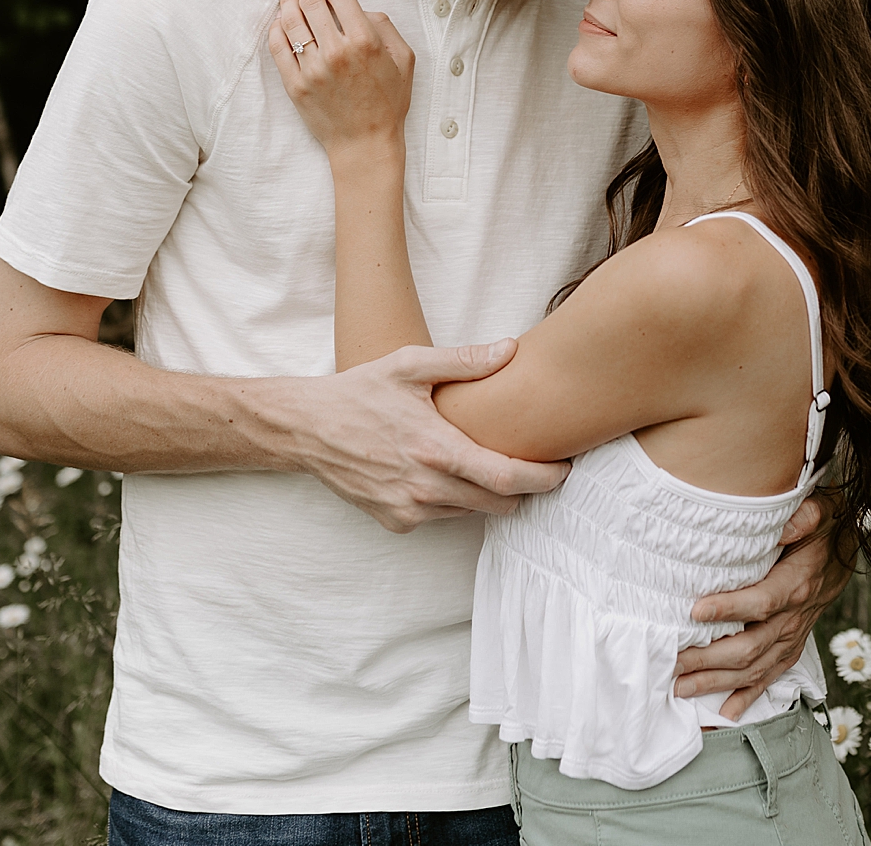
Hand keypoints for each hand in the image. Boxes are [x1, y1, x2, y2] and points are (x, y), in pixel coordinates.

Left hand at [268, 0, 414, 158]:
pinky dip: (276, 29)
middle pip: (311, 3)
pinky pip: (279, 49)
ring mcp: (313, 68)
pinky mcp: (295, 84)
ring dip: (286, 0)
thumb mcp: (404, 60)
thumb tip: (361, 9)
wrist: (365, 143)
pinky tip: (278, 19)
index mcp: (366, 41)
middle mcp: (337, 51)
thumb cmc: (388, 103)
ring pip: (291, 22)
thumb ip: (386, 27)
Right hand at [285, 338, 569, 530]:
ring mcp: (410, 510)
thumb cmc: (360, 392)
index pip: (508, 477)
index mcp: (436, 448)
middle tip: (533, 464)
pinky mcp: (396, 522)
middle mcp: (426, 487)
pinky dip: (453, 500)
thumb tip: (511, 349)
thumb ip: (464, 361)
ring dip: (487, 493)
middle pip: (500, 503)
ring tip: (487, 463)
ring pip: (473, 512)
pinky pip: (443, 518)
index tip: (564, 468)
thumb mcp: (409, 365)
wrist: (306, 429)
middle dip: (523, 488)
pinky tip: (444, 473)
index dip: (544, 478)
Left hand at [674, 494, 851, 718]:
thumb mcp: (818, 512)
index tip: (695, 610)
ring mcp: (793, 636)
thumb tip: (784, 524)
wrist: (845, 551)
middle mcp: (795, 616)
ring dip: (718, 681)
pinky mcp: (791, 646)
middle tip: (674, 663)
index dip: (730, 608)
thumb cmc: (823, 528)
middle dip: (710, 659)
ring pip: (755, 667)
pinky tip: (725, 713)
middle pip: (751, 646)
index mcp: (797, 584)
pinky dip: (748, 696)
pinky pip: (771, 677)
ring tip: (682, 689)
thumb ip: (802, 518)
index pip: (761, 600)